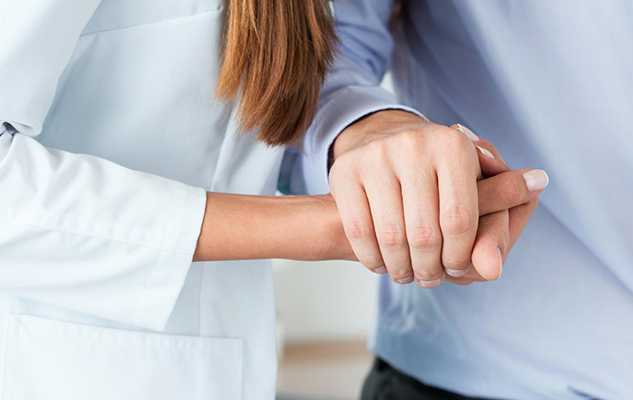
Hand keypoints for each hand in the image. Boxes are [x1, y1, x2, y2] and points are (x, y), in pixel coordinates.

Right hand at [329, 110, 547, 287]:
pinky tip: (382, 263)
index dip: (458, 256)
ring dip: (400, 268)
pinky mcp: (345, 170)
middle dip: (428, 268)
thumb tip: (493, 272)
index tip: (455, 268)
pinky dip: (372, 258)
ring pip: (390, 237)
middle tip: (429, 277)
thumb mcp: (474, 191)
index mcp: (454, 145)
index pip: (459, 221)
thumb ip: (492, 232)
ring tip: (407, 274)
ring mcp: (375, 155)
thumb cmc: (437, 173)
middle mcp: (413, 144)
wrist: (385, 139)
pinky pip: (359, 231)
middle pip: (424, 234)